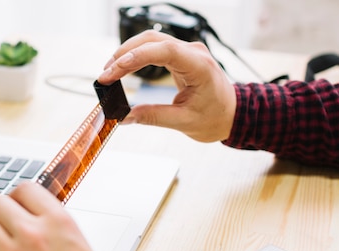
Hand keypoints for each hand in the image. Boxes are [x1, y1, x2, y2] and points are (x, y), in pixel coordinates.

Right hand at [98, 30, 235, 142]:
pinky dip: (136, 55)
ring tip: (109, 71)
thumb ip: (153, 117)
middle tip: (105, 75)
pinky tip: (123, 66)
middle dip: (124, 55)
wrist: (233, 115)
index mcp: (199, 66)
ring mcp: (188, 51)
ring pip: (151, 40)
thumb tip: (125, 117)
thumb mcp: (184, 122)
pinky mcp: (181, 56)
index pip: (163, 51)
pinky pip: (155, 48)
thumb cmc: (215, 118)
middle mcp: (193, 52)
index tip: (113, 72)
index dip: (134, 58)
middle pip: (152, 40)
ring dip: (127, 53)